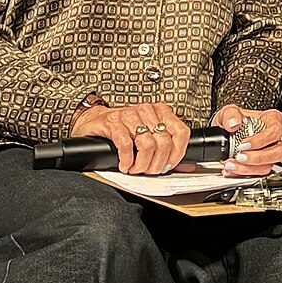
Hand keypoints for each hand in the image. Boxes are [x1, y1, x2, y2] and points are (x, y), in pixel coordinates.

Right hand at [70, 100, 190, 174]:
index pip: (181, 132)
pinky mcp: (113, 122)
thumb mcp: (147, 135)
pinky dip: (127, 160)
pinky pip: (126, 144)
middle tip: (147, 171)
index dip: (177, 154)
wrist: (94, 121)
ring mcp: (130, 115)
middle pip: (163, 143)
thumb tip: (186, 167)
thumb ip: (166, 149)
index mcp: (160, 112)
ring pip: (147, 144)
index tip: (168, 166)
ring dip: (141, 164)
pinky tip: (124, 165)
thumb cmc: (123, 129)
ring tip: (135, 169)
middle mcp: (147, 111)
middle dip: (156, 164)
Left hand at [214, 104, 281, 176]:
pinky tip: (233, 171)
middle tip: (240, 157)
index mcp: (272, 120)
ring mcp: (271, 154)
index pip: (275, 131)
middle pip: (278, 152)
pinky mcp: (262, 167)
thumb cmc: (233, 120)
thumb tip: (234, 123)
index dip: (261, 140)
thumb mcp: (229, 111)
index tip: (243, 145)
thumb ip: (230, 114)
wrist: (227, 133)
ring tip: (231, 165)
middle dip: (258, 158)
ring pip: (269, 166)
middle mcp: (276, 138)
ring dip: (249, 169)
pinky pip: (259, 175)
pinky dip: (245, 175)